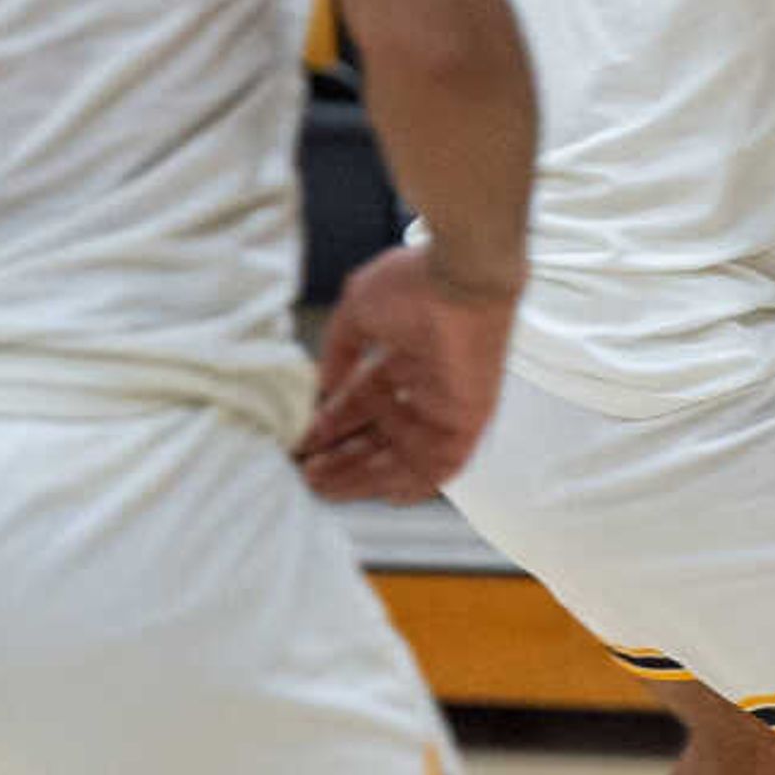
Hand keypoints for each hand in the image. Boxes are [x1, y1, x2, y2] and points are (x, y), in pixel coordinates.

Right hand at [294, 244, 517, 502]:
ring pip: (406, 454)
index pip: (366, 403)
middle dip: (345, 458)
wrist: (459, 278)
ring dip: (367, 473)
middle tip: (310, 475)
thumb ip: (342, 351)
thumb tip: (324, 384)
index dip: (334, 424)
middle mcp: (429, 385)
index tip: (304, 442)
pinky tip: (385, 496)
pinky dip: (417, 482)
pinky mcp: (469, 418)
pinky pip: (444, 462)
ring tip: (327, 487)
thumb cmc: (415, 284)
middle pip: (383, 435)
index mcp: (407, 359)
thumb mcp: (360, 315)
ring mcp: (450, 404)